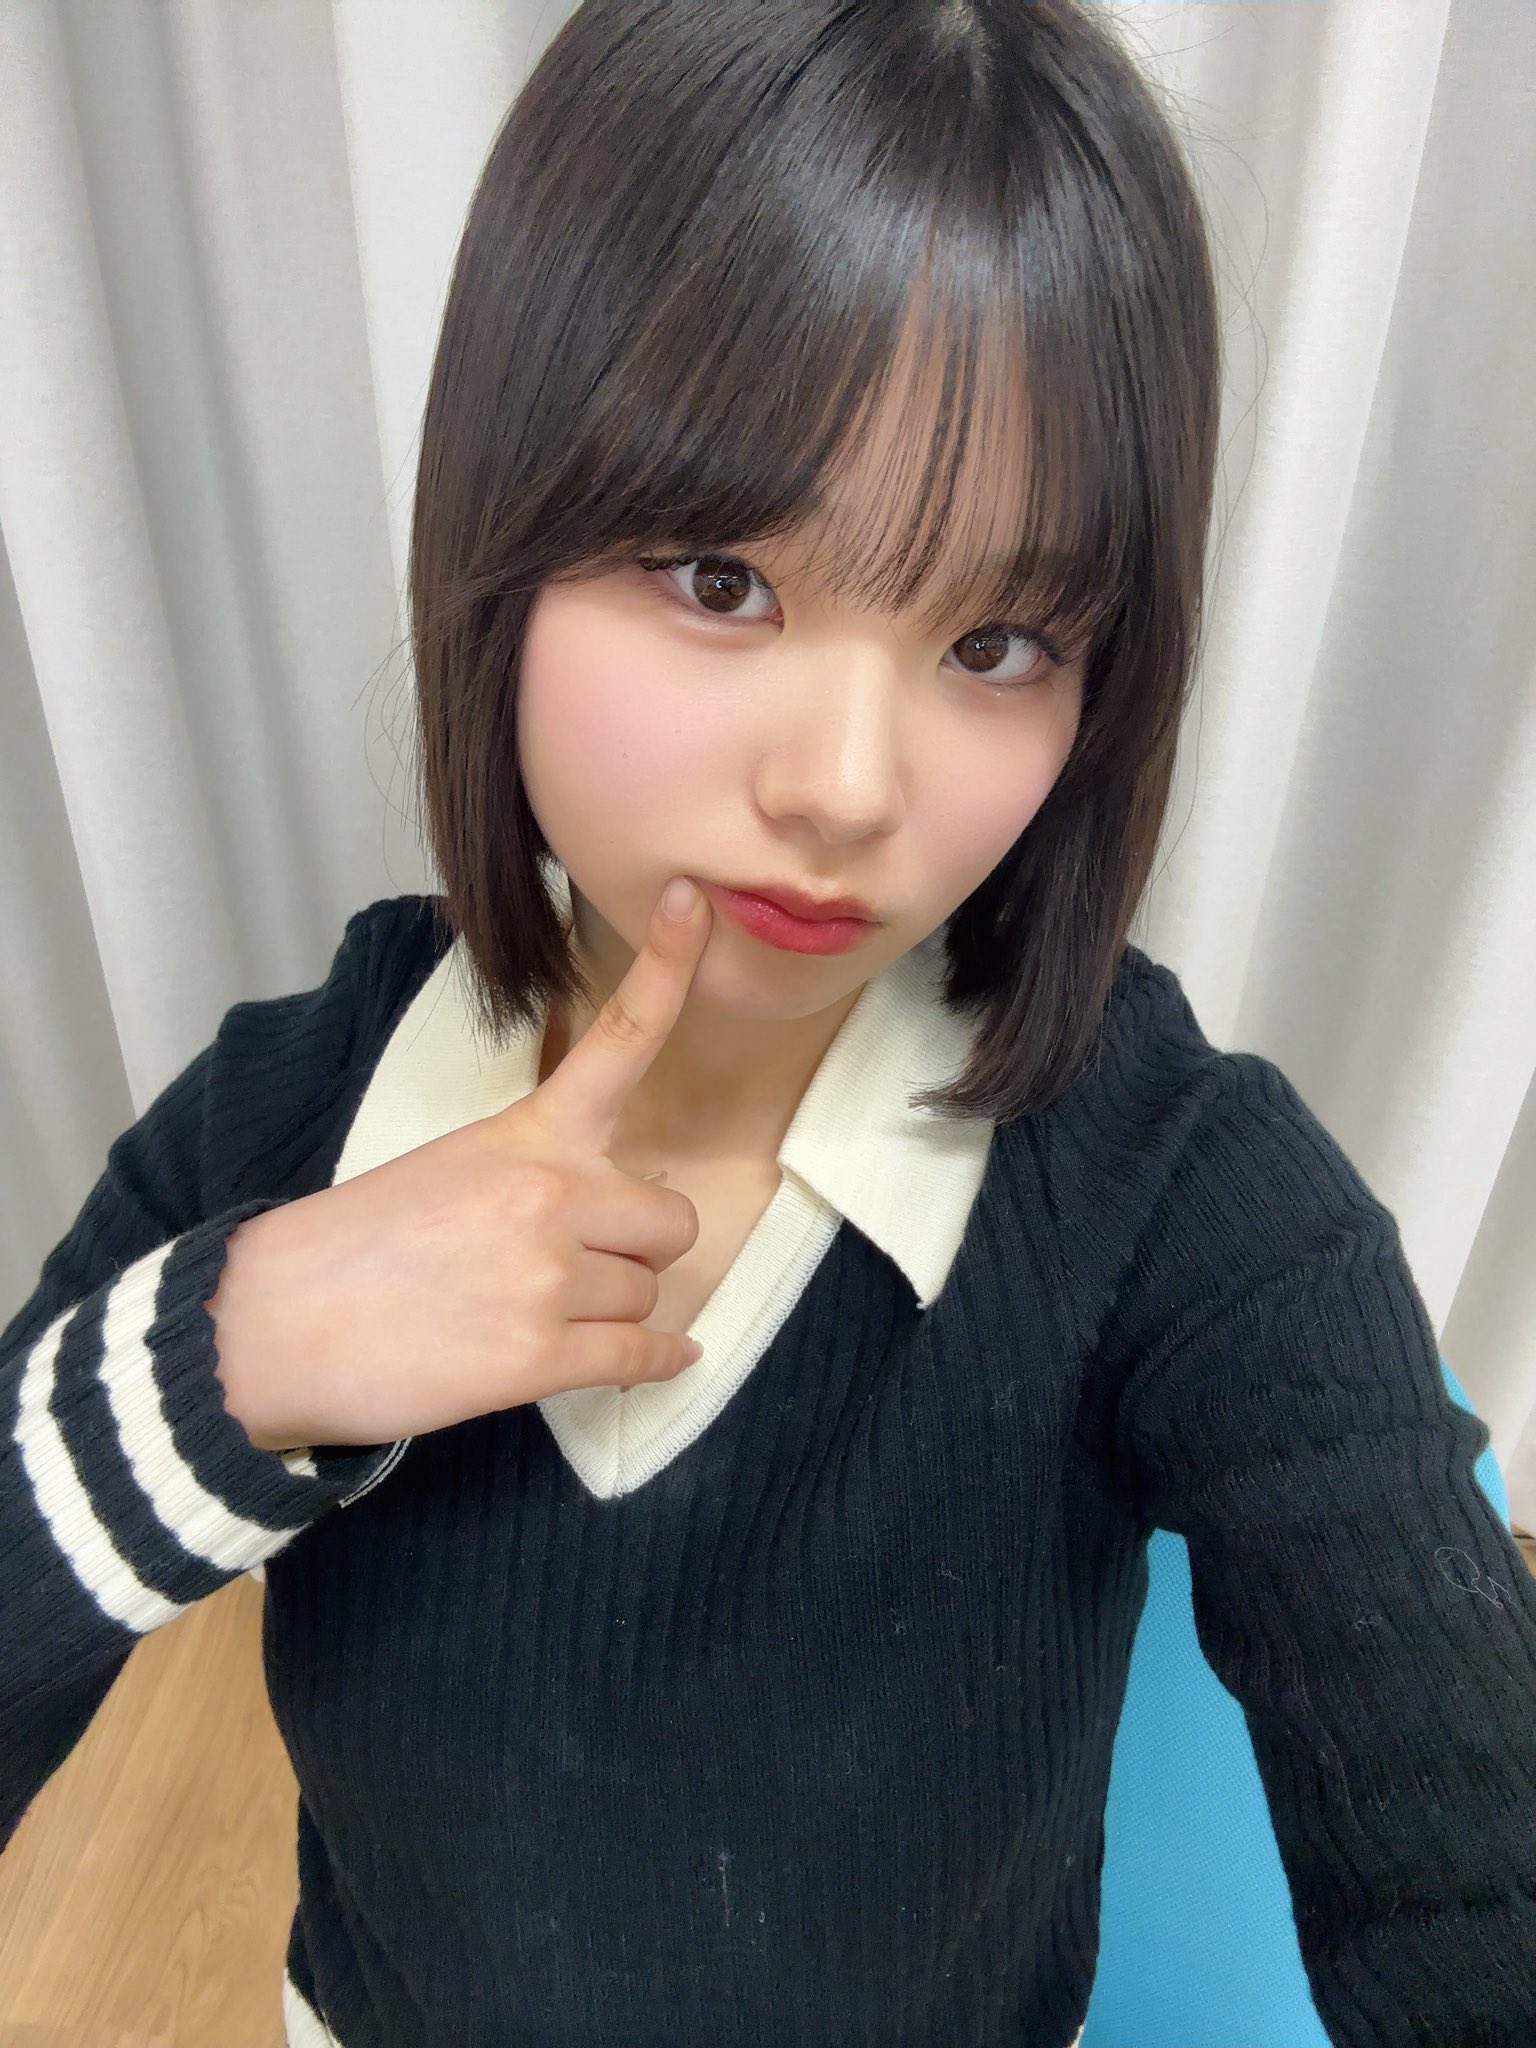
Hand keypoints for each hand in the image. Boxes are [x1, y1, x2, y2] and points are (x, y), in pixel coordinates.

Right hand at [211, 877, 713, 1449]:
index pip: (619, 1037)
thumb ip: (537, 1172)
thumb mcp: (450, 1167)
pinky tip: (656, 1364)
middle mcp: (549, 1194)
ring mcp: (546, 1276)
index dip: (669, 966)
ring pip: (649, 1297)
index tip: (698, 900)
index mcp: (526, 1134)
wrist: (271, 1323)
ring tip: (531, 1314)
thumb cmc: (358, 1246)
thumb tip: (611, 1215)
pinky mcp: (536, 1357)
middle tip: (577, 1267)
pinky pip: (642, 1358)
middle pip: (672, 1221)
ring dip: (611, 1313)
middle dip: (637, 1251)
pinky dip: (655, 1366)